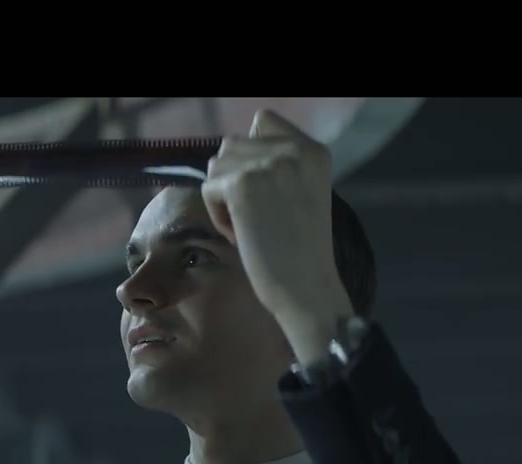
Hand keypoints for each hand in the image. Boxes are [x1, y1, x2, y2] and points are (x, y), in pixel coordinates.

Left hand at [200, 109, 351, 322]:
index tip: (259, 192)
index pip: (262, 120)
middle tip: (256, 218)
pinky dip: (217, 215)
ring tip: (249, 226)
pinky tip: (242, 235)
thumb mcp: (300, 192)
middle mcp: (294, 148)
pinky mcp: (242, 184)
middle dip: (233, 180)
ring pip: (216, 165)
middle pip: (231, 145)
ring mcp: (268, 164)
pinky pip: (208, 188)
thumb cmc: (299, 250)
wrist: (306, 286)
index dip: (249, 155)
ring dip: (223, 197)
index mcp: (313, 149)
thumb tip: (227, 150)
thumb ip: (277, 164)